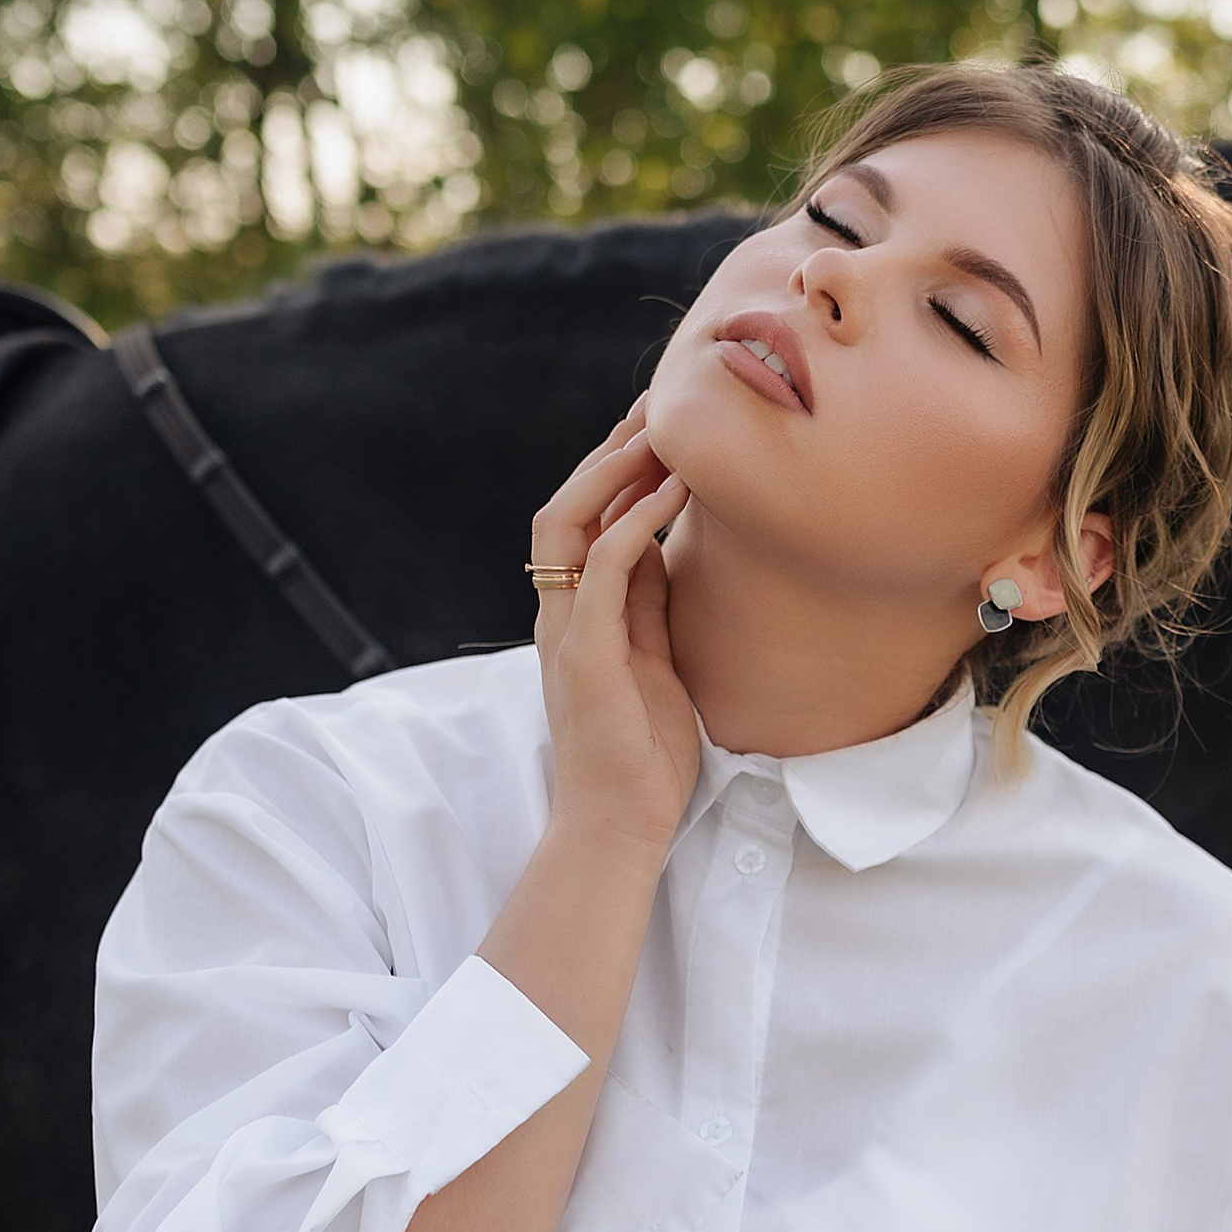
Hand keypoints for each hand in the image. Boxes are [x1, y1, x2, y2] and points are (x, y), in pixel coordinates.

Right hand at [530, 413, 698, 864]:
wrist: (620, 827)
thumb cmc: (643, 754)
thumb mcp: (654, 659)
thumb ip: (649, 605)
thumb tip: (668, 547)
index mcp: (576, 614)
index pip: (582, 520)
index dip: (615, 469)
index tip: (659, 426)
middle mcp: (561, 614)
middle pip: (566, 506)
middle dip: (610, 451)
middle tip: (659, 405)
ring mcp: (567, 632)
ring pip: (568, 524)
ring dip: (614, 472)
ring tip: (662, 434)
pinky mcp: (586, 656)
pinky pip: (603, 571)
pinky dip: (635, 524)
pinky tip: (671, 492)